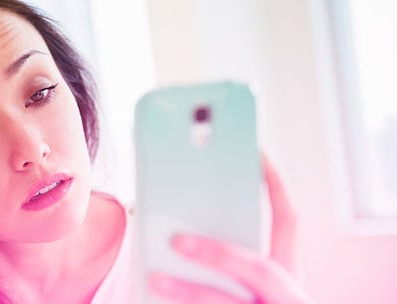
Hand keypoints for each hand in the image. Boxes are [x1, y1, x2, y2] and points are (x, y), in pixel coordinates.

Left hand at [149, 156, 312, 302]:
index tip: (254, 152)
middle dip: (218, 253)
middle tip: (177, 241)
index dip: (274, 184)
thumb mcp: (254, 281)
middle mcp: (287, 296)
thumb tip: (178, 229)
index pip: (289, 219)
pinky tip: (151, 300)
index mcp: (289, 273)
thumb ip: (231, 256)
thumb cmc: (255, 302)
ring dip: (189, 293)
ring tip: (154, 279)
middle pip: (260, 269)